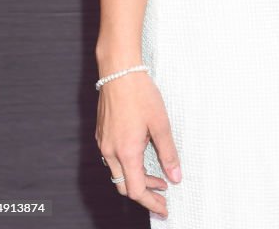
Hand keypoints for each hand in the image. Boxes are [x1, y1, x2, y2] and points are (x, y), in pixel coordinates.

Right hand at [95, 71, 181, 218]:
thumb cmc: (140, 94)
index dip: (151, 202)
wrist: (119, 71)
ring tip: (157, 176)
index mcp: (126, 152)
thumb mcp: (160, 123)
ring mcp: (104, 143)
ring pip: (118, 172)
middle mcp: (111, 151)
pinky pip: (113, 158)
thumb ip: (168, 152)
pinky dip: (128, 164)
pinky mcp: (102, 134)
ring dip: (137, 178)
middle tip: (162, 195)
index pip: (136, 191)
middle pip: (125, 186)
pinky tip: (142, 154)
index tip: (163, 208)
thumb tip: (175, 177)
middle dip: (145, 193)